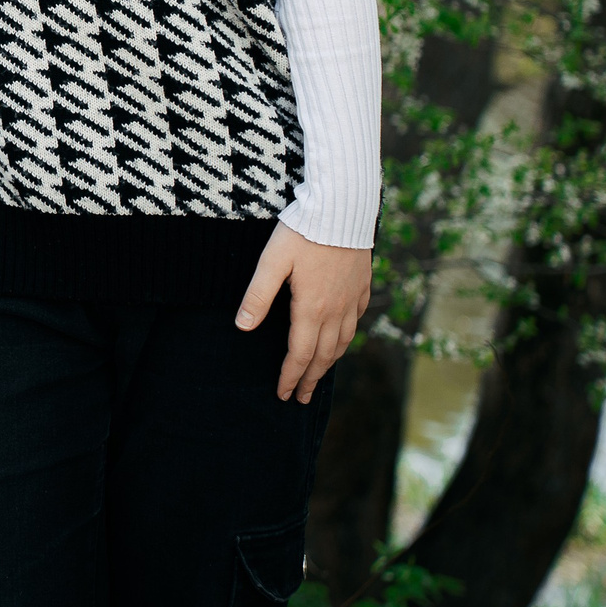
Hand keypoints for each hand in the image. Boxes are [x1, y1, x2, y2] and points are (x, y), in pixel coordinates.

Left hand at [235, 225, 371, 402]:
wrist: (344, 209)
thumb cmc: (303, 232)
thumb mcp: (273, 261)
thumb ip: (258, 295)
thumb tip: (243, 326)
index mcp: (312, 308)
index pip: (300, 354)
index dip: (291, 376)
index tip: (283, 394)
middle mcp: (336, 310)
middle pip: (323, 355)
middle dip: (310, 378)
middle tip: (301, 397)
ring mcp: (352, 300)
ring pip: (342, 342)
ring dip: (329, 363)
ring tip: (318, 376)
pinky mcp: (362, 287)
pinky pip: (355, 323)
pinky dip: (346, 340)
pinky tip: (340, 340)